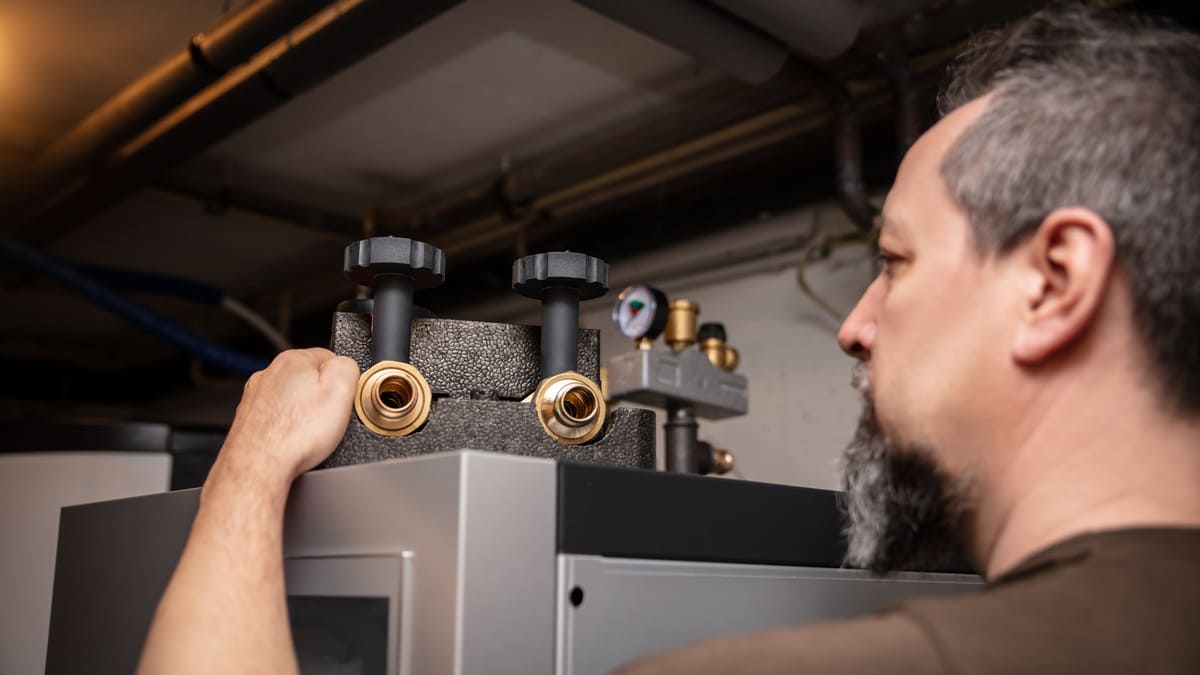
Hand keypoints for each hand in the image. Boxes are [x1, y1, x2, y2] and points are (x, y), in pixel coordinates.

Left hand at [212, 349, 359, 489]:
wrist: (258, 467)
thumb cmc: (295, 436)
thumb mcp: (341, 392)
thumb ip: (347, 367)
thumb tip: (344, 365)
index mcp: (293, 360)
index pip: (329, 358)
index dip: (341, 381)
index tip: (342, 399)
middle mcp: (268, 374)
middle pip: (307, 379)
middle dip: (319, 398)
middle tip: (326, 421)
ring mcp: (255, 397)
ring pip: (290, 400)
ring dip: (301, 415)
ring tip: (307, 435)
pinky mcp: (248, 419)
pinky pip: (276, 419)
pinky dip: (285, 429)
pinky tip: (291, 442)